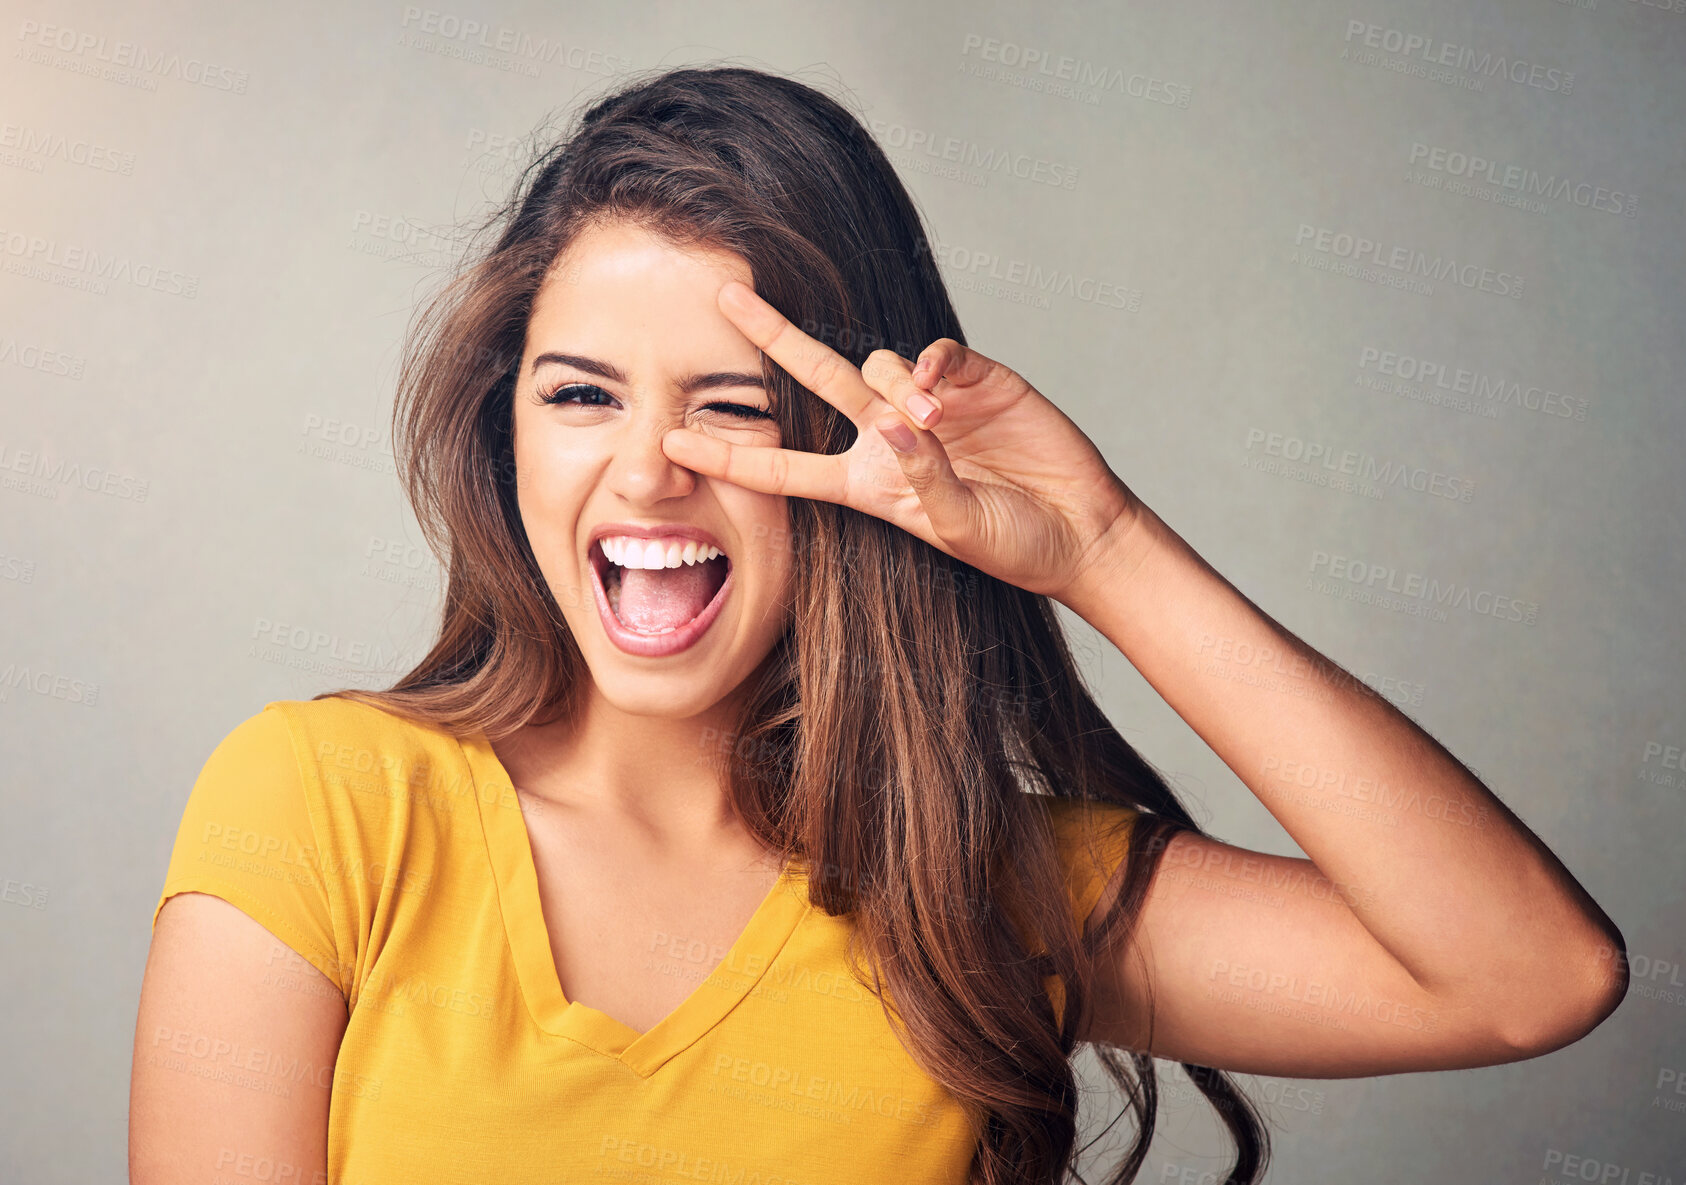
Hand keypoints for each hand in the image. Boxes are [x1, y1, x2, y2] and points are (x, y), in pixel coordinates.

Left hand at [661, 280, 1143, 600]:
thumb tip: (897, 423)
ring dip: (896, 388)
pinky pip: (936, 353)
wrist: (1079, 529)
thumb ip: (923, 479)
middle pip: (815, 379)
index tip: (672, 441)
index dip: (730, 455)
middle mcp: (887, 436)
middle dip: (772, 337)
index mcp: (867, 483)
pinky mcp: (973, 379)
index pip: (784, 469)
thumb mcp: (958, 528)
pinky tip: (942, 389)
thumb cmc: (1013, 544)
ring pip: (880, 366)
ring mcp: (929, 404)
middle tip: (727, 295)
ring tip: (937, 423)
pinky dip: (933, 362)